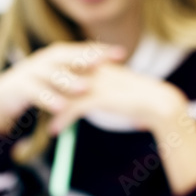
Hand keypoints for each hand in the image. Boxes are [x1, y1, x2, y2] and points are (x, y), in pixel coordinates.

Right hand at [0, 42, 126, 134]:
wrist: (4, 96)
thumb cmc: (39, 89)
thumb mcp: (60, 83)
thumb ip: (80, 79)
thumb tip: (111, 82)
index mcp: (57, 57)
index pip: (80, 50)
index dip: (100, 51)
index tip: (121, 54)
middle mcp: (45, 60)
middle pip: (66, 56)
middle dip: (85, 58)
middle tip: (103, 62)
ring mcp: (31, 72)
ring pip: (51, 74)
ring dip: (68, 80)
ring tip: (84, 88)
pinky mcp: (19, 87)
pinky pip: (35, 92)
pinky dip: (48, 99)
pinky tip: (60, 107)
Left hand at [47, 63, 187, 135]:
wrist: (159, 104)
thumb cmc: (146, 101)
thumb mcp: (124, 93)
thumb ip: (112, 93)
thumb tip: (105, 101)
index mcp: (101, 65)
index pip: (72, 68)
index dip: (58, 79)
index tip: (47, 89)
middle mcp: (96, 71)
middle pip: (62, 78)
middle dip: (48, 92)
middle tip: (37, 103)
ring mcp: (95, 83)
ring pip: (63, 94)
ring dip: (51, 108)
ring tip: (44, 121)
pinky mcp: (97, 98)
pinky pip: (71, 109)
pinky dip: (60, 120)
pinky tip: (53, 130)